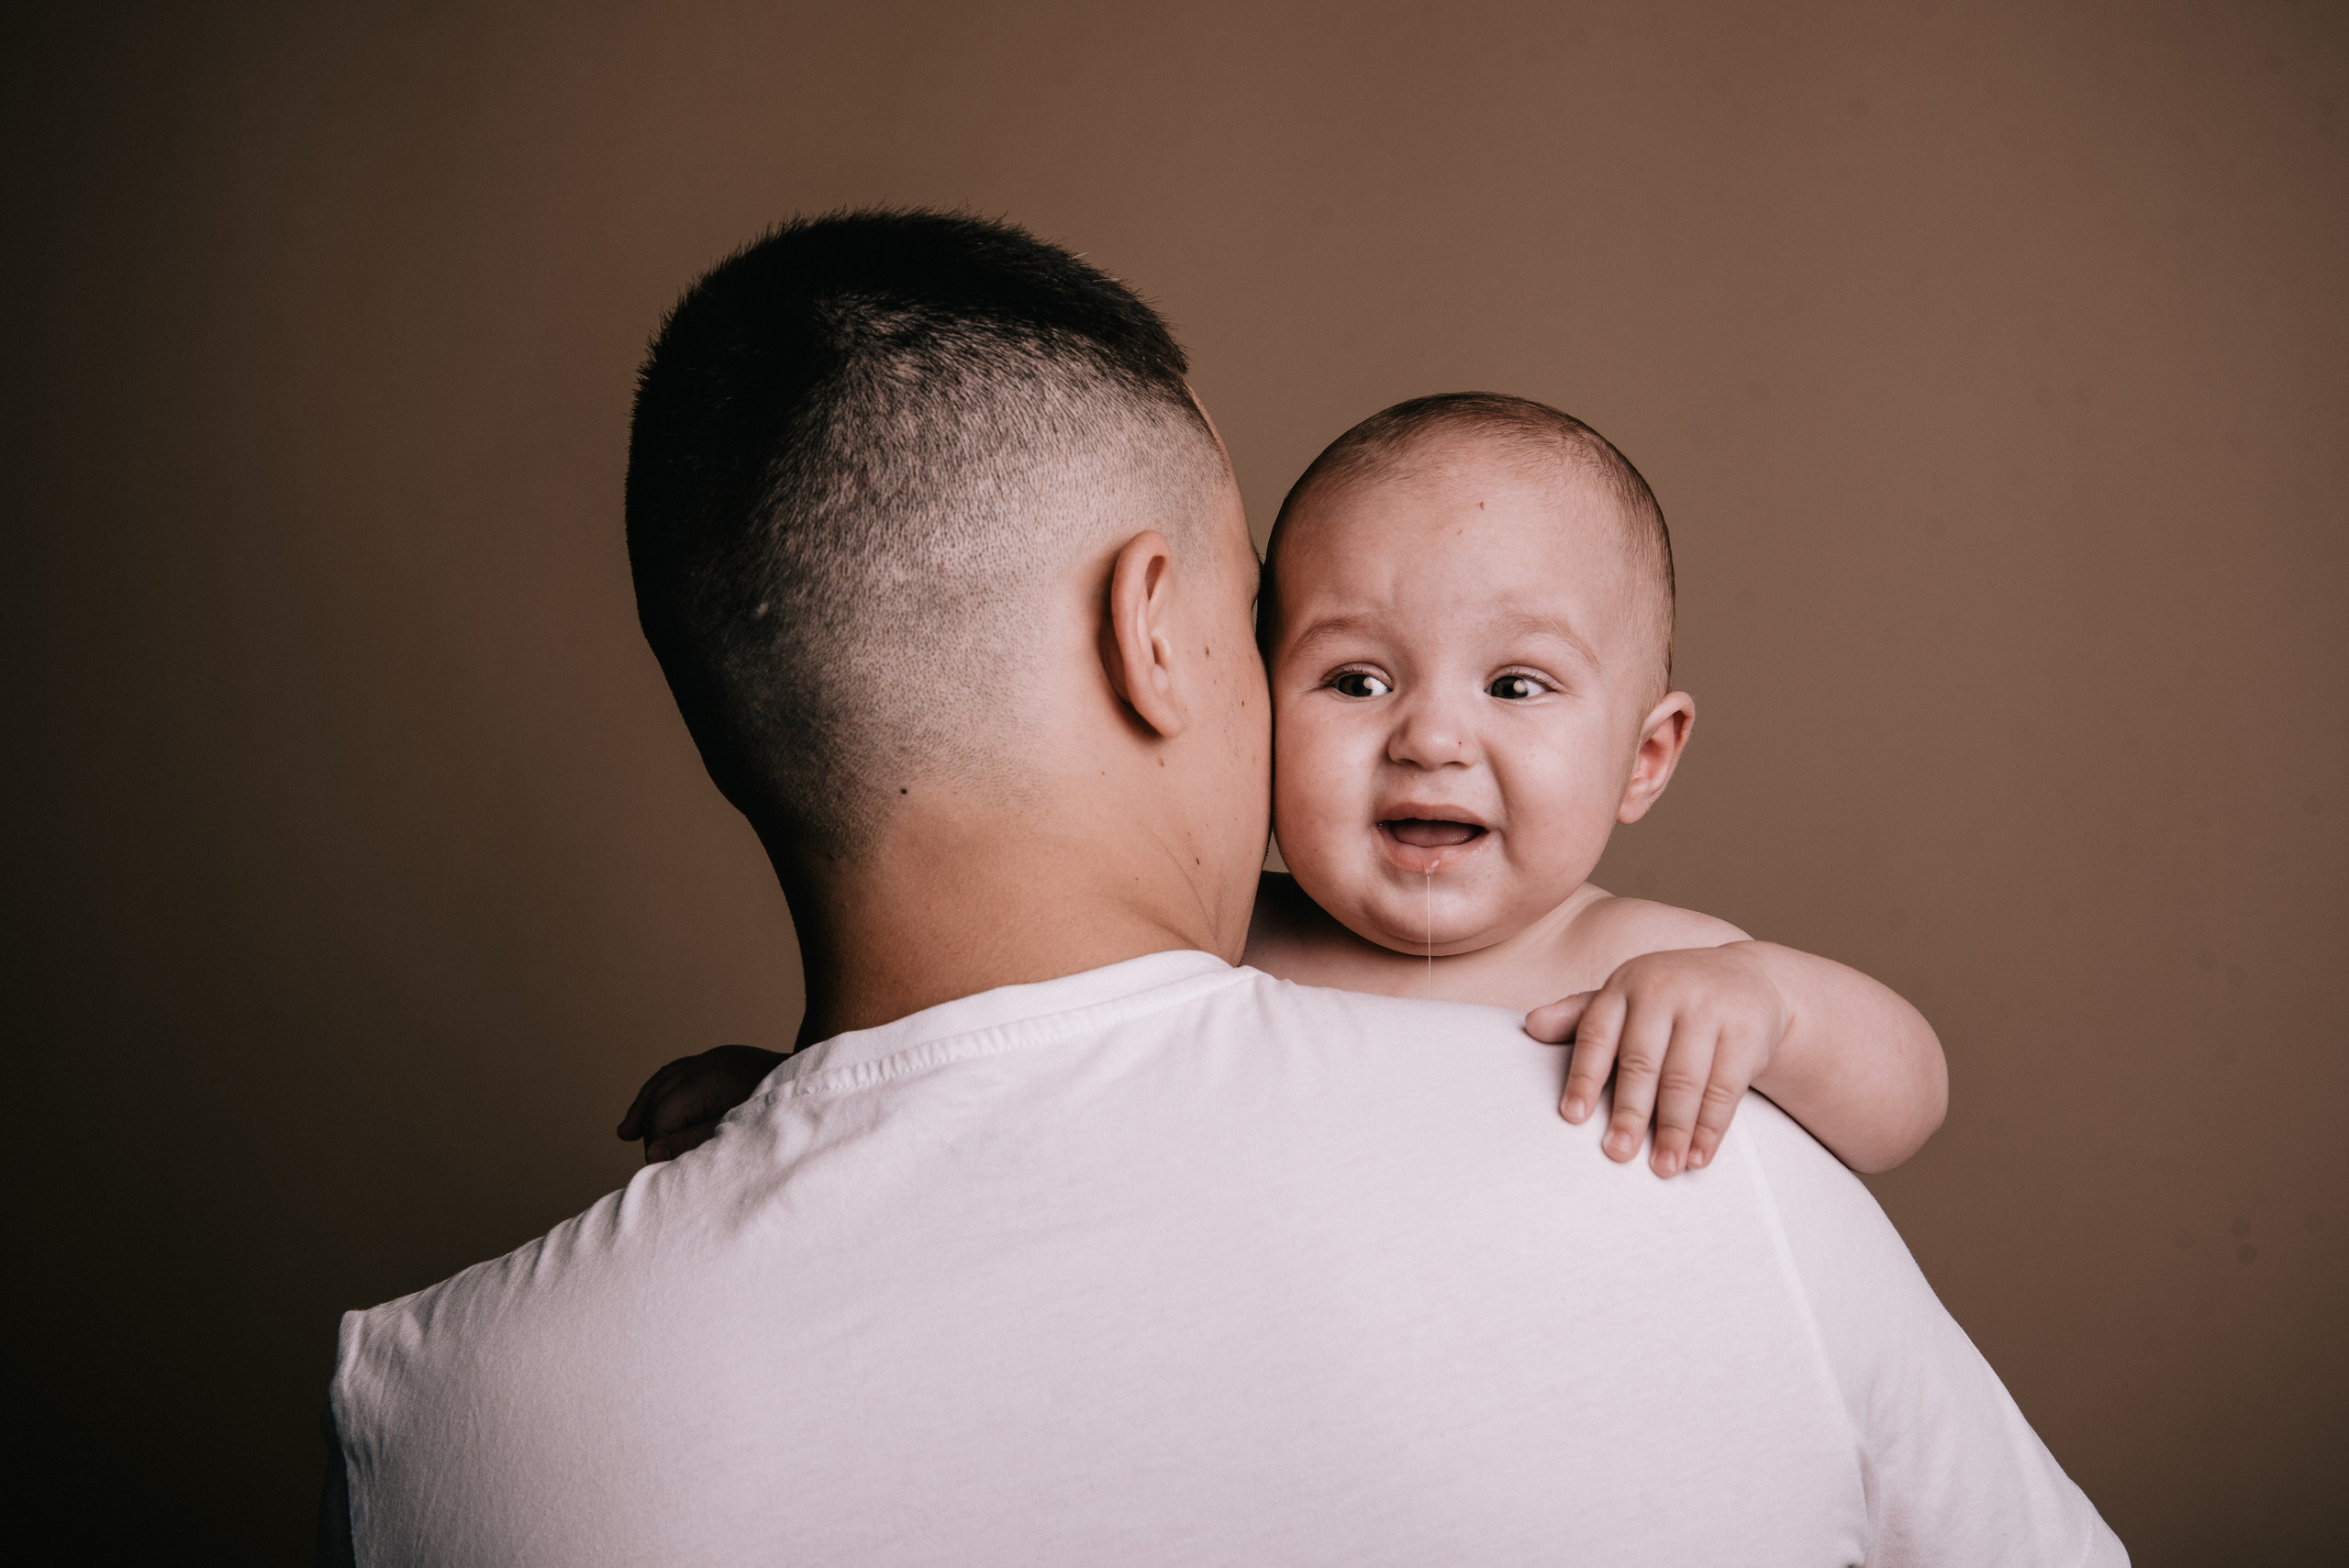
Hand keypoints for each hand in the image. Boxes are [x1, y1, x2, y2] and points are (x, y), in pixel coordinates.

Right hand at [615, 1044, 787, 1161]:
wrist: (816, 1081)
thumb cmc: (779, 1111)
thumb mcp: (735, 1133)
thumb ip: (692, 1143)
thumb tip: (652, 1152)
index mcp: (705, 1080)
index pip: (663, 1114)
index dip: (657, 1143)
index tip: (659, 1167)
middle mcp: (705, 1063)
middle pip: (659, 1096)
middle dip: (648, 1126)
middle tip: (644, 1159)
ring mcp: (712, 1058)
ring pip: (664, 1079)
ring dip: (646, 1104)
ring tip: (626, 1131)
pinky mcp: (720, 1059)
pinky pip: (680, 1072)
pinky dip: (664, 1090)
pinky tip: (656, 1105)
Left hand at [1522, 944, 1792, 1177]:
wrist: (1749, 979)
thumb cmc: (1670, 1000)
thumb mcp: (1628, 998)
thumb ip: (1580, 1016)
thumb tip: (1529, 1026)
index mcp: (1625, 986)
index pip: (1597, 1034)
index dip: (1584, 1077)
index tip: (1572, 1117)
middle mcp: (1664, 990)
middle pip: (1642, 1062)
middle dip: (1629, 1113)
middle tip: (1616, 1154)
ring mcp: (1708, 1008)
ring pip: (1685, 1080)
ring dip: (1673, 1130)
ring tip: (1662, 1168)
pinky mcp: (1747, 1031)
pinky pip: (1725, 1087)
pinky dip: (1710, 1128)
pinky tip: (1698, 1156)